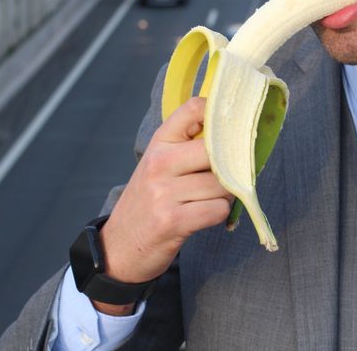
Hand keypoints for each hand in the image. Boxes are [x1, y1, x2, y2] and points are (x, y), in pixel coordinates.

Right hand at [93, 97, 231, 313]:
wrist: (118, 247)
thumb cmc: (149, 201)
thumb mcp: (160, 165)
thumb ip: (189, 146)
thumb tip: (239, 136)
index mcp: (160, 142)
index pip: (195, 108)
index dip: (220, 116)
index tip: (230, 131)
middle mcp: (160, 162)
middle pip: (219, 150)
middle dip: (232, 167)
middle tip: (225, 178)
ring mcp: (164, 192)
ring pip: (223, 184)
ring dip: (226, 195)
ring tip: (208, 200)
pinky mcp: (172, 221)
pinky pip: (218, 209)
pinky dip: (219, 214)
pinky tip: (204, 215)